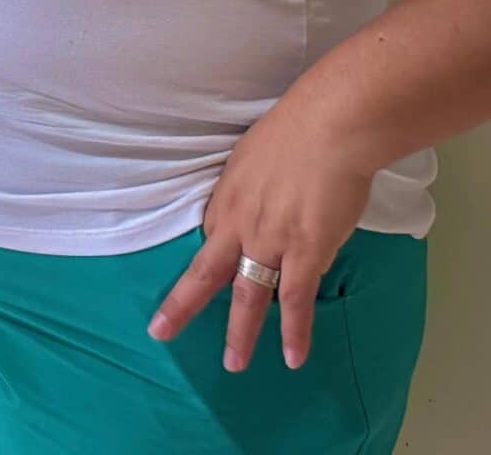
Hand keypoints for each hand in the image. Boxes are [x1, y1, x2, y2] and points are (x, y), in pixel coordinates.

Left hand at [148, 99, 377, 373]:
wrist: (329, 127)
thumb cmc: (297, 130)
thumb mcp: (255, 155)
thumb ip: (255, 183)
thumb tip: (265, 192)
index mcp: (226, 197)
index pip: (210, 239)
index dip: (210, 260)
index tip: (203, 280)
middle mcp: (239, 223)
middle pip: (204, 273)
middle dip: (182, 305)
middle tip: (161, 332)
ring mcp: (269, 240)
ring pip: (246, 296)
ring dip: (240, 333)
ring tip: (233, 364)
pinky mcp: (304, 251)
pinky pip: (295, 301)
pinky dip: (294, 331)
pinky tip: (292, 357)